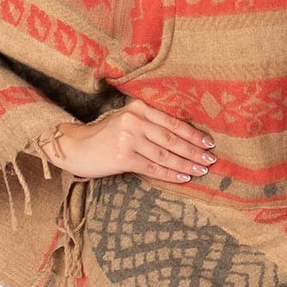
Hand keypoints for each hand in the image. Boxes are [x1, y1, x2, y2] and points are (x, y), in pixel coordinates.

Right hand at [37, 98, 217, 183]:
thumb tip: (181, 139)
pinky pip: (152, 167)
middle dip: (194, 150)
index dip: (193, 134)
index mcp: (138, 108)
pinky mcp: (123, 156)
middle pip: (172, 138)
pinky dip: (170, 174)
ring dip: (186, 164)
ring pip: (165, 154)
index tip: (208, 142)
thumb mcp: (125, 120)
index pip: (172, 122)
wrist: (75, 147)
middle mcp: (134, 120)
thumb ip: (148, 123)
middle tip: (211, 159)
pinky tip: (183, 177)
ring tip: (201, 170)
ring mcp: (128, 138)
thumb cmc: (103, 136)